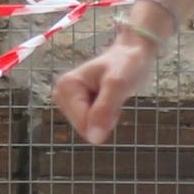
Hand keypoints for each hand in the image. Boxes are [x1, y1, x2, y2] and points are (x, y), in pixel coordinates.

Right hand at [51, 28, 154, 142]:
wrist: (133, 53)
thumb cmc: (127, 64)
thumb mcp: (118, 85)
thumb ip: (104, 110)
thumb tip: (94, 139)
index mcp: (65, 87)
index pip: (83, 124)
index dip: (104, 117)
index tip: (113, 94)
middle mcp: (61, 94)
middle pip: (84, 128)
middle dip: (104, 117)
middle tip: (113, 94)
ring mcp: (68, 101)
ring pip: (88, 128)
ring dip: (106, 116)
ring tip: (111, 95)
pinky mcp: (75, 105)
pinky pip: (92, 124)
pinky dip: (106, 115)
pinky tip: (108, 98)